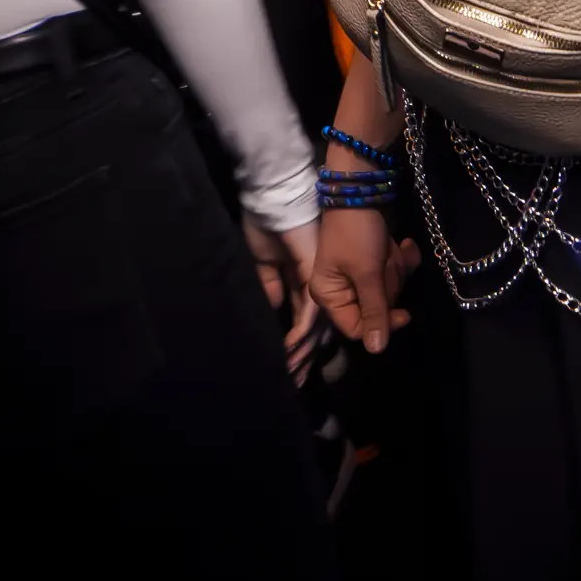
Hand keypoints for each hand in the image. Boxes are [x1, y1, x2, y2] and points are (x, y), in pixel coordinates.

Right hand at [242, 215, 323, 383]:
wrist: (276, 196)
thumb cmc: (268, 224)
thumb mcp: (264, 261)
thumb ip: (272, 284)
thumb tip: (276, 307)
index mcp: (301, 282)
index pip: (303, 320)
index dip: (297, 346)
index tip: (289, 368)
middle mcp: (313, 285)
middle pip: (313, 329)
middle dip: (303, 358)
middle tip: (294, 383)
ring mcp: (316, 281)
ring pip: (316, 326)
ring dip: (302, 353)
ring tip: (293, 377)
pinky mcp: (312, 276)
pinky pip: (310, 310)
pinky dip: (300, 334)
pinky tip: (290, 351)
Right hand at [309, 207, 420, 354]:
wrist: (363, 185)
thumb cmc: (358, 232)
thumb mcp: (367, 273)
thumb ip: (374, 312)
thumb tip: (376, 351)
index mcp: (328, 295)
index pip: (358, 327)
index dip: (383, 323)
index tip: (404, 313)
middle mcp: (341, 286)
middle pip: (377, 306)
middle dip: (389, 284)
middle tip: (386, 262)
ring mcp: (359, 271)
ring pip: (389, 287)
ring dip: (397, 267)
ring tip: (393, 247)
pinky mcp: (374, 256)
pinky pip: (394, 268)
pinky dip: (402, 256)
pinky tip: (404, 243)